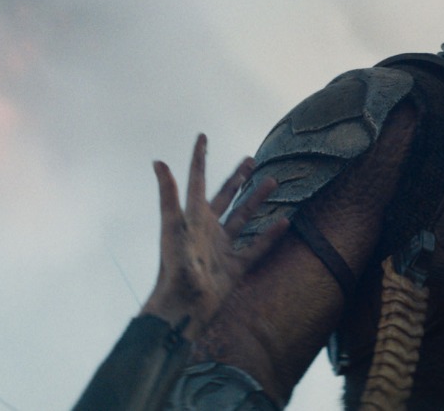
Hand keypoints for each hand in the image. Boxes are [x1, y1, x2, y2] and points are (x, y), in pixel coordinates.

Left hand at [140, 134, 287, 338]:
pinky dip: (270, 236)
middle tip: (250, 159)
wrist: (183, 305)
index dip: (199, 159)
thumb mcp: (174, 226)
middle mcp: (207, 229)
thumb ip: (169, 194)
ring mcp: (222, 248)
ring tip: (273, 181)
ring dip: (257, 199)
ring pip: (243, 218)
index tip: (202, 137)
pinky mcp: (234, 267)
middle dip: (237, 178)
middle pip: (225, 197)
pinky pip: (256, 248)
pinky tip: (285, 222)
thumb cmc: (175, 266)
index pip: (197, 180)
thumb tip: (158, 161)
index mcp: (192, 217)